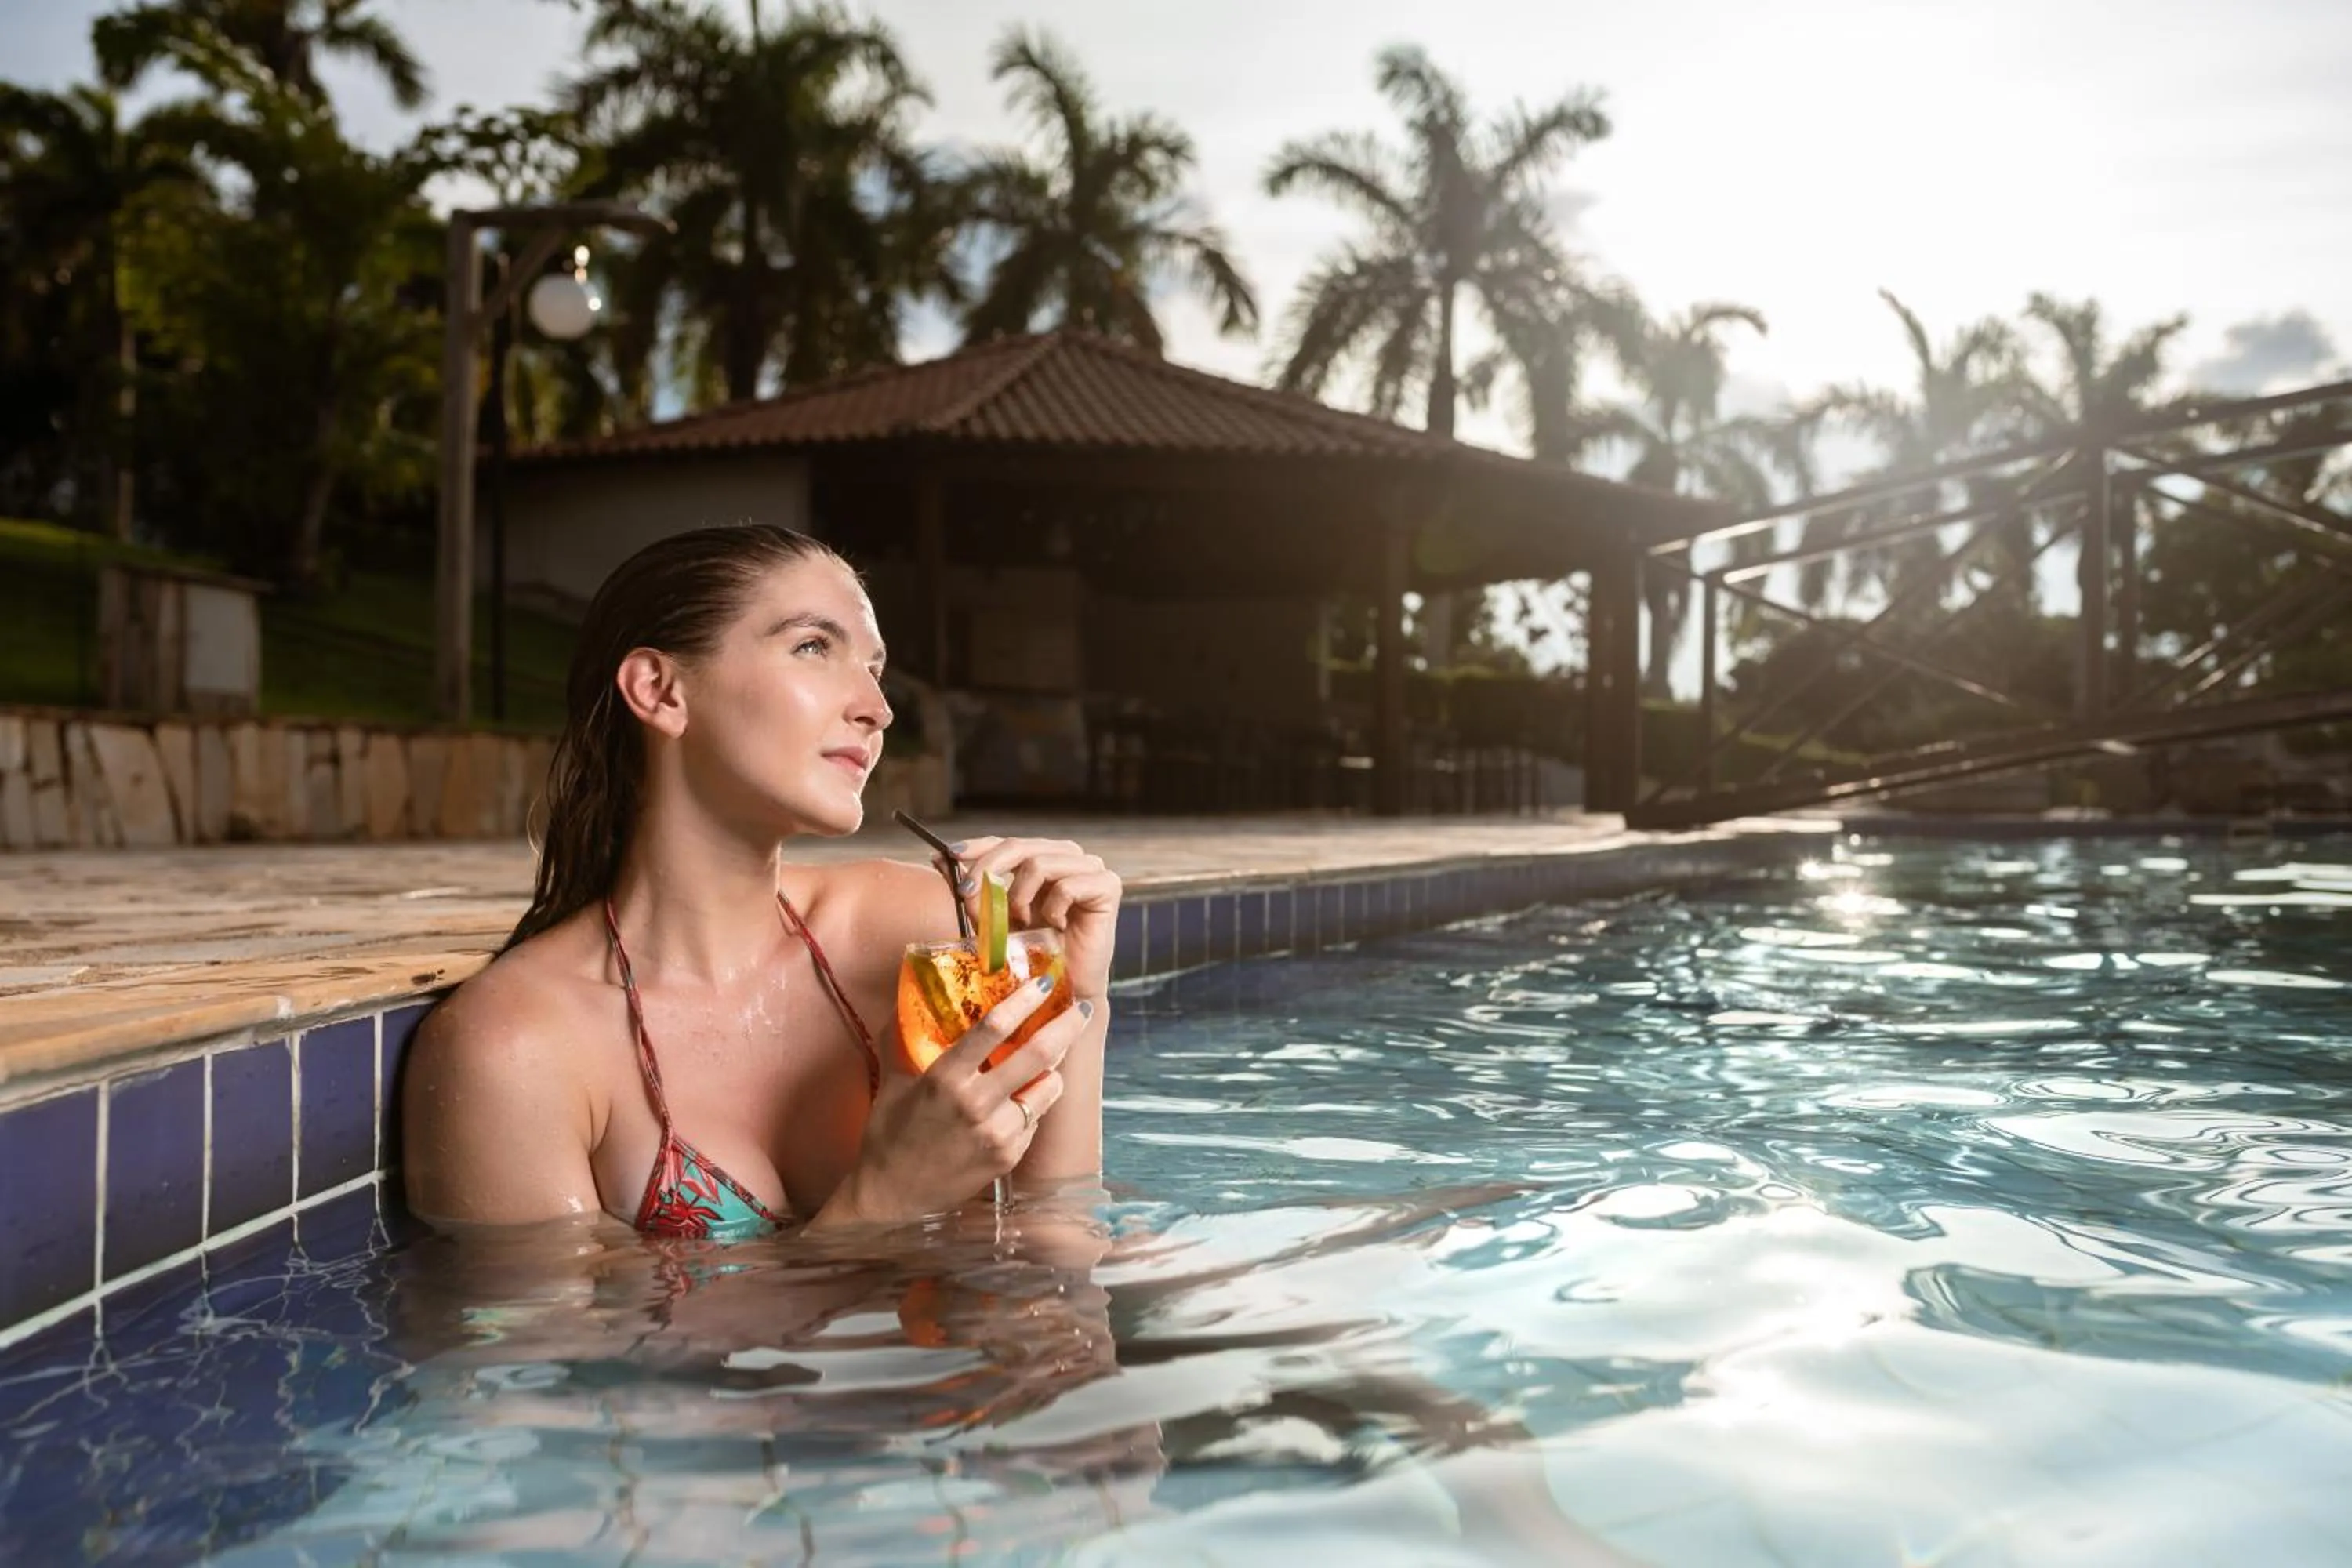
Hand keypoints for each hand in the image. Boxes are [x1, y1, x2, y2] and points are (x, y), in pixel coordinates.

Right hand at [814, 974, 1093, 1225]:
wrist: (891, 1198)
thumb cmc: (888, 1136)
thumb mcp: (892, 1080)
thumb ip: (901, 1037)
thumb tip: (906, 996)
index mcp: (945, 1078)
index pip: (993, 1028)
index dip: (1024, 1000)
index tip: (1045, 981)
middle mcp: (976, 1104)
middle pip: (1038, 1055)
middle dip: (1067, 1027)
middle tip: (1084, 1009)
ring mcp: (996, 1134)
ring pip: (1047, 1089)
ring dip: (1053, 1070)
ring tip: (1050, 1060)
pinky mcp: (1008, 1157)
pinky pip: (1035, 1120)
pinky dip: (1033, 1106)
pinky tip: (1018, 1104)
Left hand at [952, 836, 1120, 998]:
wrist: (1062, 989)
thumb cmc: (1028, 954)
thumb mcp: (991, 917)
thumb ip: (971, 888)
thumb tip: (936, 856)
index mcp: (1043, 857)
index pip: (1006, 841)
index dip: (977, 846)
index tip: (948, 855)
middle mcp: (1068, 856)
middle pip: (1019, 846)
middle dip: (988, 871)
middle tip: (968, 896)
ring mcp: (1091, 868)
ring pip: (1038, 863)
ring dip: (1019, 897)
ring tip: (1022, 924)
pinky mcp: (1108, 885)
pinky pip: (1066, 886)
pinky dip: (1052, 909)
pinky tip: (1055, 927)